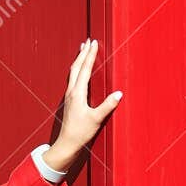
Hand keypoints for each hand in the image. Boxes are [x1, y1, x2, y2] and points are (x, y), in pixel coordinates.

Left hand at [42, 38, 120, 174]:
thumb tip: (119, 94)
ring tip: (82, 50)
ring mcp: (68, 96)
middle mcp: (71, 92)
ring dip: (78, 60)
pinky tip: (79, 71)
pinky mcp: (69, 101)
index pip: (85, 69)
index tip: (94, 43)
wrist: (66, 144)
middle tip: (88, 41)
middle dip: (82, 53)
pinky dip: (76, 70)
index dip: (90, 55)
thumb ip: (107, 106)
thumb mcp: (96, 119)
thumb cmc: (80, 133)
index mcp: (77, 93)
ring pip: (72, 72)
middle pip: (76, 67)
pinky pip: (72, 80)